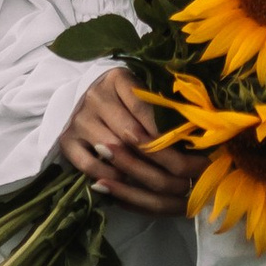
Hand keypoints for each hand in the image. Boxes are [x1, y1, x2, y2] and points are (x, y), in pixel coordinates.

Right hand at [62, 69, 199, 216]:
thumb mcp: (142, 94)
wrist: (83, 103)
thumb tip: (198, 135)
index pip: (148, 109)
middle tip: (188, 178)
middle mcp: (95, 96)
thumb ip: (164, 108)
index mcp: (117, 78)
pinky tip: (131, 185)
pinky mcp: (66, 141)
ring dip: (143, 173)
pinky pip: (91, 166)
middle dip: (165, 161)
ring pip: (114, 152)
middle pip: (133, 135)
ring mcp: (78, 119)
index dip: (172, 135)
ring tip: (168, 187)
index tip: (197, 155)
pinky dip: (112, 179)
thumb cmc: (123, 101)